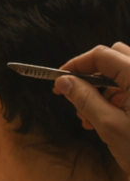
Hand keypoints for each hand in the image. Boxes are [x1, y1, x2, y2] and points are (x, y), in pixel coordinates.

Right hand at [54, 43, 129, 173]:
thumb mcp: (109, 125)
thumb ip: (84, 98)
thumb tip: (63, 81)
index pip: (102, 55)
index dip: (77, 65)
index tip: (59, 81)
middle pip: (114, 57)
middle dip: (91, 74)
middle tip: (74, 94)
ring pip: (122, 72)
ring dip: (102, 88)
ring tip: (88, 116)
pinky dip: (115, 97)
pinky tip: (103, 119)